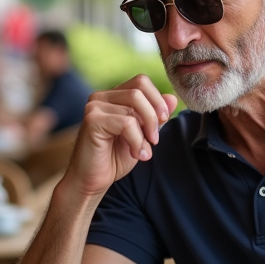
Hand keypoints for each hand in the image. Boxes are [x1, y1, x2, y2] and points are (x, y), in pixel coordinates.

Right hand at [64, 76, 177, 197]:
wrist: (91, 182)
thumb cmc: (113, 159)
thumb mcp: (142, 135)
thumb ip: (154, 117)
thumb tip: (173, 97)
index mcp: (112, 97)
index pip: (141, 82)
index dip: (157, 100)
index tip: (163, 121)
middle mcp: (101, 97)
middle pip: (139, 90)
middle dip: (153, 116)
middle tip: (154, 140)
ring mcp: (94, 106)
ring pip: (134, 106)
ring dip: (145, 133)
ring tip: (143, 152)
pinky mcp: (92, 120)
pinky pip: (126, 123)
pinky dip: (137, 141)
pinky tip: (135, 154)